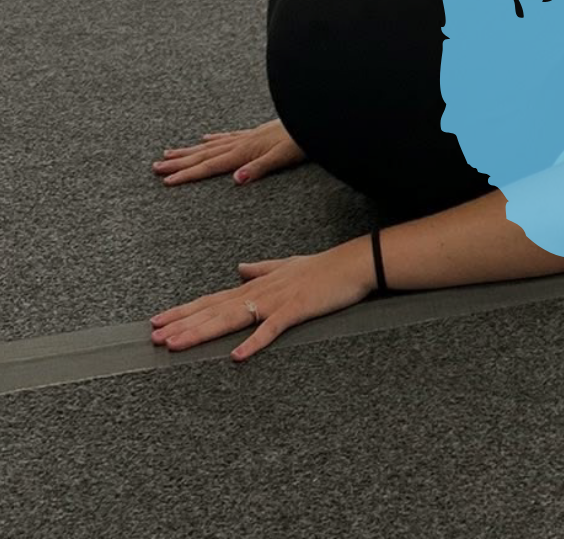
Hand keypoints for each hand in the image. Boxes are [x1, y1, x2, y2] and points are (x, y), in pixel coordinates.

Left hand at [150, 239, 376, 361]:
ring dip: (203, 331)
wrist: (352, 263)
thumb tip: (239, 268)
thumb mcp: (286, 265)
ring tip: (177, 344)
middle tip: (154, 338)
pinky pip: (271, 329)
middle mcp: (259, 292)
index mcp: (256, 285)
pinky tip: (236, 356)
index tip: (158, 321)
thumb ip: (261, 268)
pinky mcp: (296, 309)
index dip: (185, 311)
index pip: (212, 299)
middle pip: (214, 310)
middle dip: (183, 324)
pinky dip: (254, 342)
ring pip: (232, 318)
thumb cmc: (321, 268)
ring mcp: (276, 301)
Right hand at [152, 118, 305, 187]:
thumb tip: (236, 180)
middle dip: (179, 162)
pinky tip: (205, 137)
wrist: (312, 119)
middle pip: (203, 154)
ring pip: (211, 144)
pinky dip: (213, 139)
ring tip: (169, 153)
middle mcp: (241, 143)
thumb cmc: (301, 141)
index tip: (166, 181)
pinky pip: (227, 136)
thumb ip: (259, 168)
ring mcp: (247, 137)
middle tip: (155, 167)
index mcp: (244, 152)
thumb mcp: (282, 158)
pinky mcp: (256, 133)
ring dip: (190, 150)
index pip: (209, 166)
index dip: (187, 175)